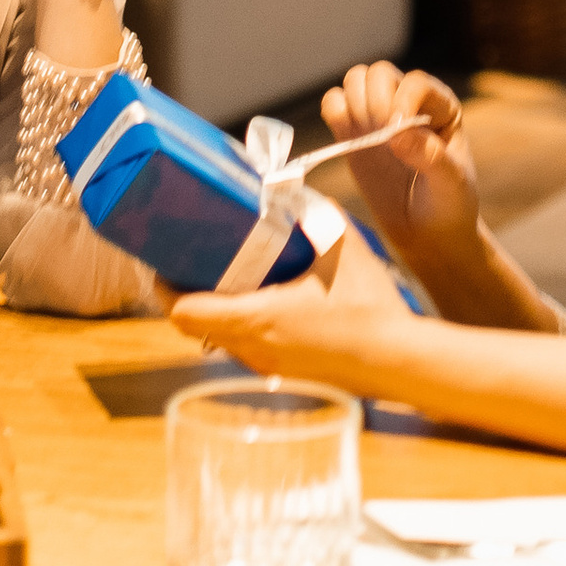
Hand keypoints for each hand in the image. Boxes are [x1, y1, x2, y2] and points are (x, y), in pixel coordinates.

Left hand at [174, 220, 418, 387]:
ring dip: (211, 311)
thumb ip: (312, 213)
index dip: (165, 288)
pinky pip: (243, 349)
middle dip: (185, 294)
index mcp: (257, 319)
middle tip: (191, 259)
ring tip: (225, 275)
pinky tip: (260, 300)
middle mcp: (253, 349)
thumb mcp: (341, 247)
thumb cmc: (370, 308)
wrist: (400, 361)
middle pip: (192, 327)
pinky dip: (237, 325)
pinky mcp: (283, 374)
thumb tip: (290, 191)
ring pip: (217, 340)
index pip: (183, 313)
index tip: (165, 261)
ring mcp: (267, 367)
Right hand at [320, 64, 481, 278]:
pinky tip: (347, 140)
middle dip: (373, 101)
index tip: (396, 132)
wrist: (426, 232)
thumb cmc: (448, 204)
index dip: (402, 100)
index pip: (416, 83)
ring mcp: (379, 115)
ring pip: (355, 81)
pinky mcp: (354, 132)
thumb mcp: (451, 184)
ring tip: (366, 140)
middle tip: (379, 138)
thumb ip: (431, 157)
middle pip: (379, 74)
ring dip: (354, 104)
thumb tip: (398, 133)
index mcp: (441, 107)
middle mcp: (409, 102)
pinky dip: (333, 112)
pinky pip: (334, 103)